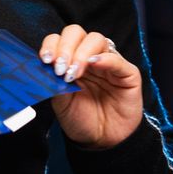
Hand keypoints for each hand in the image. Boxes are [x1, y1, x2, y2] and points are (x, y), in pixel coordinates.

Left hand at [39, 25, 142, 149]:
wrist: (100, 141)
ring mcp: (108, 63)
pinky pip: (117, 59)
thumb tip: (47, 64)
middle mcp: (88, 57)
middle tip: (60, 67)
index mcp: (70, 60)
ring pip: (96, 39)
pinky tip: (94, 64)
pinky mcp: (127, 74)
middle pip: (76, 32)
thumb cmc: (80, 119)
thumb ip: (54, 81)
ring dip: (81, 53)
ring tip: (73, 73)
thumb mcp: (60, 101)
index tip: (45, 60)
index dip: (51, 45)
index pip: (59, 39)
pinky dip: (105, 59)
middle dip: (65, 47)